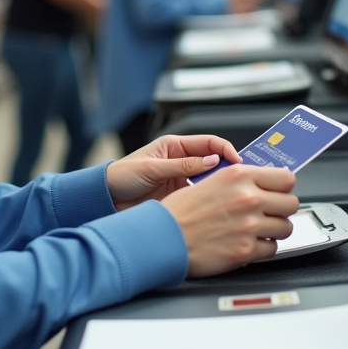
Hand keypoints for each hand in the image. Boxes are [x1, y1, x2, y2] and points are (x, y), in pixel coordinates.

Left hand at [106, 135, 241, 210]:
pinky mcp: (179, 198)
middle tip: (241, 178)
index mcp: (174, 146)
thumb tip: (211, 161)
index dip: (225, 149)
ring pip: (209, 181)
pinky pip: (199, 196)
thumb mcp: (152, 169)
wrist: (106, 200)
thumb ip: (182, 165)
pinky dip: (209, 200)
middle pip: (212, 162)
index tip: (236, 161)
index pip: (208, 142)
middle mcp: (181, 161)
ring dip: (219, 185)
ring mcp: (181, 180)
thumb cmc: (122, 177)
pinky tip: (215, 205)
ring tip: (231, 193)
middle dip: (228, 168)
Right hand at [162, 165, 298, 277]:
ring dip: (275, 229)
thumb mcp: (209, 181)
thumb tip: (261, 184)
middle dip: (281, 209)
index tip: (279, 191)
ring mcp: (249, 225)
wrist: (163, 238)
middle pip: (291, 203)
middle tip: (270, 212)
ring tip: (258, 229)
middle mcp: (248, 198)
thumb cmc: (178, 211)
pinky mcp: (246, 250)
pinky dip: (264, 248)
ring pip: (286, 227)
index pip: (286, 178)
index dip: (283, 187)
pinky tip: (249, 243)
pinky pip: (272, 249)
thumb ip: (238, 181)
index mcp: (238, 176)